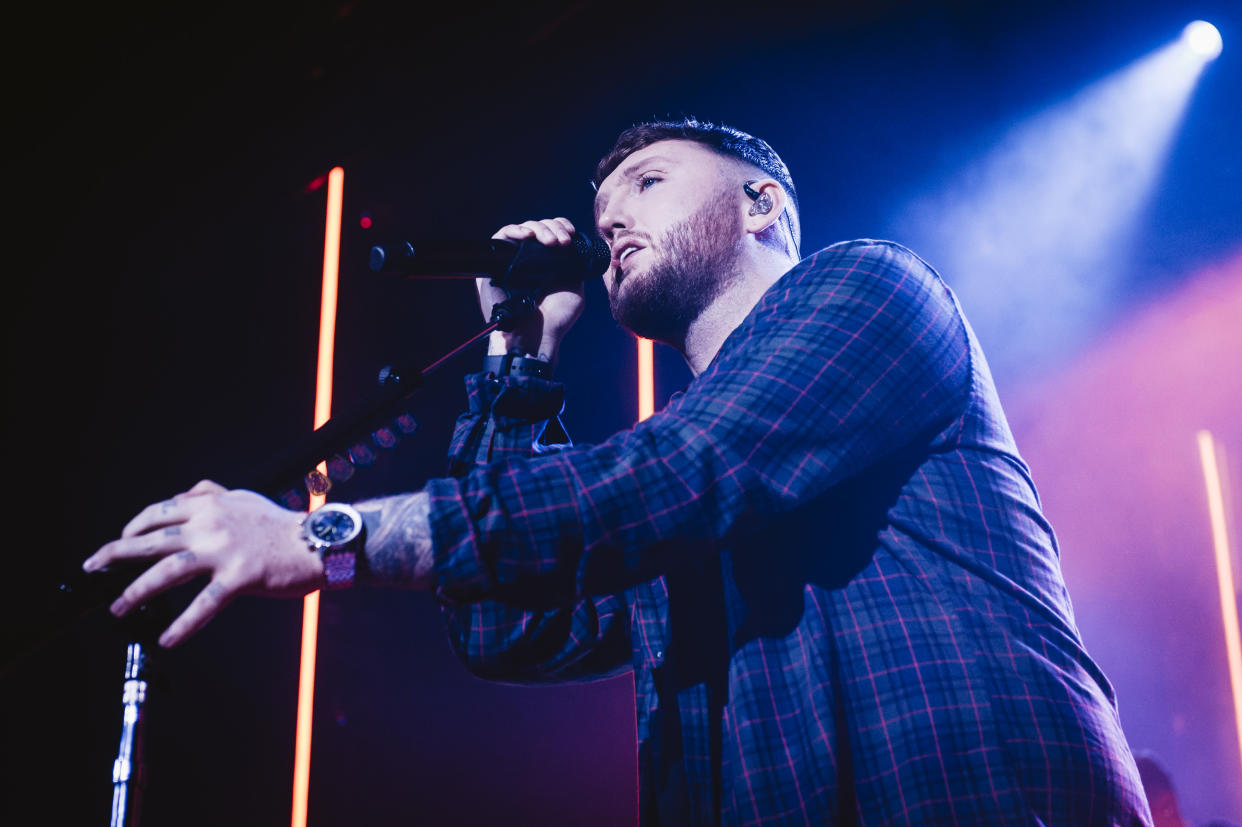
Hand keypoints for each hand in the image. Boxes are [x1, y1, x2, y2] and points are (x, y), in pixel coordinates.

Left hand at [83, 480, 323, 646]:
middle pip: (151, 539)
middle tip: (93, 568)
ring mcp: (225, 551)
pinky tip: (167, 639)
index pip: (158, 513)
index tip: (119, 542)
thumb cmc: (282, 525)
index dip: (132, 528)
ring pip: (168, 572)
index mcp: (211, 505)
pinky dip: (183, 625)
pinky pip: (204, 604)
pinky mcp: (241, 577)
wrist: (319, 541)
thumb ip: (213, 494)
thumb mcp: (244, 498)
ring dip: (137, 592)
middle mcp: (212, 524)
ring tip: (118, 608)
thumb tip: (187, 494)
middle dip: (115, 555)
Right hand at [481, 217, 585, 362]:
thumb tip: (580, 251)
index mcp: (548, 263)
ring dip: (540, 229)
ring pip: (524, 229)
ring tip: (551, 242)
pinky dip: (515, 231)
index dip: (561, 227)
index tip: (572, 235)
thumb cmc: (556, 319)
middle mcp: (530, 259)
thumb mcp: (575, 290)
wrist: (537, 335)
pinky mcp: (496, 263)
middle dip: (554, 228)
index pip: (552, 232)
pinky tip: (528, 236)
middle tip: (563, 241)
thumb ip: (576, 270)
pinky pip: (501, 237)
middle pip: (540, 227)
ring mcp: (513, 260)